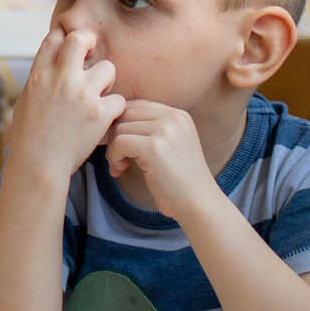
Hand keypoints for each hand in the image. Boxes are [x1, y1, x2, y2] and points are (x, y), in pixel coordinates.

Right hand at [5, 25, 123, 184]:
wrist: (38, 164)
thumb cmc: (29, 136)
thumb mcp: (26, 99)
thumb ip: (42, 79)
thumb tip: (53, 64)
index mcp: (39, 74)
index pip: (55, 38)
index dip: (66, 39)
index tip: (73, 49)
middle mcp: (61, 79)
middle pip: (81, 39)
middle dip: (89, 44)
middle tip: (91, 58)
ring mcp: (82, 95)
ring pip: (108, 68)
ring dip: (105, 82)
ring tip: (97, 97)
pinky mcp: (99, 114)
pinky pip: (119, 99)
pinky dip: (114, 109)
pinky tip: (104, 118)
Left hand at [105, 99, 218, 219]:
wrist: (199, 205)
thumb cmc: (179, 182)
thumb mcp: (169, 146)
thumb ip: (149, 129)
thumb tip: (111, 120)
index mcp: (178, 115)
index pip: (136, 105)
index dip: (121, 124)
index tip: (121, 146)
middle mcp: (174, 117)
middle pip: (125, 113)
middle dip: (114, 135)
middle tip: (117, 158)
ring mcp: (165, 130)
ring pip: (119, 128)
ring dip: (113, 149)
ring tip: (120, 166)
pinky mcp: (154, 147)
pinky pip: (119, 142)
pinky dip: (113, 157)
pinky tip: (119, 171)